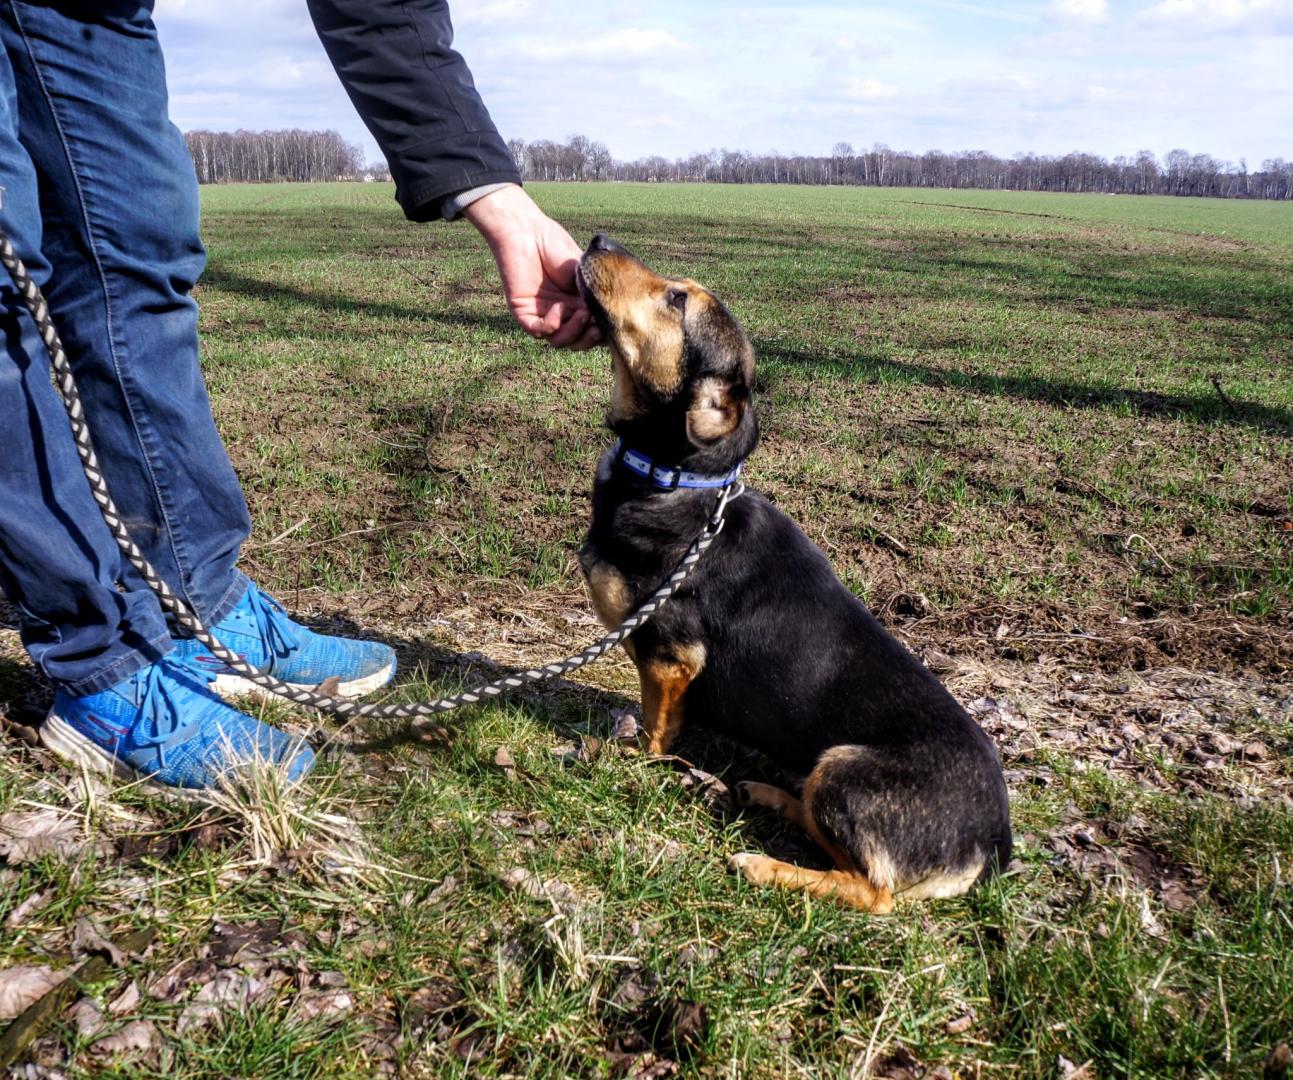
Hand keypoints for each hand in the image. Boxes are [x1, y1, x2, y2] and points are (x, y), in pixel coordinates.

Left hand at [463, 185, 600, 349]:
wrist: (526, 231)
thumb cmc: (555, 244)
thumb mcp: (584, 269)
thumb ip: (595, 290)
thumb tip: (610, 312)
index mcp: (578, 303)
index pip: (593, 328)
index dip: (603, 332)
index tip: (614, 324)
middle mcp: (562, 313)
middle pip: (578, 341)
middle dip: (590, 338)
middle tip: (597, 327)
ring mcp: (543, 314)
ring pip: (560, 341)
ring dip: (574, 332)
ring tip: (581, 313)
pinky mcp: (524, 312)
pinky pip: (539, 331)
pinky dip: (551, 325)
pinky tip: (558, 308)